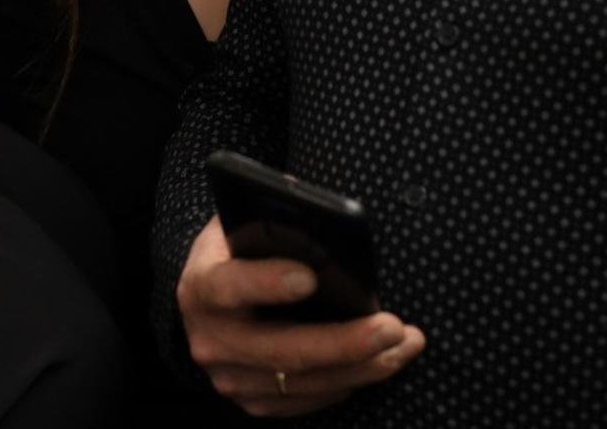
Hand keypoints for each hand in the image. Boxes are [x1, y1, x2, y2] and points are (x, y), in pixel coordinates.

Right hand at [176, 216, 425, 417]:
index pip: (230, 286)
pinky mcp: (253, 400)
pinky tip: (381, 362)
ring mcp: (230, 377)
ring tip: (406, 343)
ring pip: (304, 382)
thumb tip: (314, 206)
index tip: (310, 277)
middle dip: (344, 342)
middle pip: (282, 350)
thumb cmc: (236, 254)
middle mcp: (211, 339)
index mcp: (201, 286)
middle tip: (393, 327)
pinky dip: (349, 382)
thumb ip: (269, 224)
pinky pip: (308, 400)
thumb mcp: (240, 228)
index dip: (267, 284)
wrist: (209, 302)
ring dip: (363, 366)